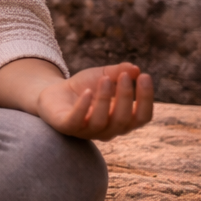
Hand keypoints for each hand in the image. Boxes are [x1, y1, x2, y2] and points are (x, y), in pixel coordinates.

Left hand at [34, 62, 153, 140]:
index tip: (145, 76)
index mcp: (121, 121)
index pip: (142, 117)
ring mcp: (86, 131)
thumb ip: (119, 72)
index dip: (146, 99)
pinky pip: (76, 121)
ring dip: (105, 99)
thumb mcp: (103, 75)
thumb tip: (135, 69)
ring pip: (101, 121)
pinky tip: (87, 92)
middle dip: (125, 96)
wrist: (54, 93)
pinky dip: (83, 107)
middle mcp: (107, 130)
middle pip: (123, 120)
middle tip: (124, 76)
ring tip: (104, 79)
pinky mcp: (66, 127)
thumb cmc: (84, 87)